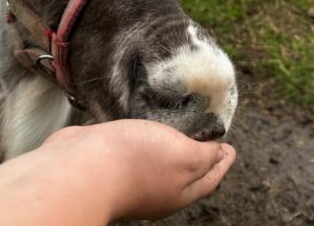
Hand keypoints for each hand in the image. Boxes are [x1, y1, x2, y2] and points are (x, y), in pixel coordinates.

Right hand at [43, 119, 235, 220]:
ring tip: (180, 125)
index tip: (230, 146)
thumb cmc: (137, 163)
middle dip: (199, 155)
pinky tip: (145, 123)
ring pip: (159, 158)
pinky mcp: (112, 158)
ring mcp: (133, 175)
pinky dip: (146, 136)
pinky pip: (136, 146)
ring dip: (171, 143)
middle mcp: (157, 188)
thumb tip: (220, 155)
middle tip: (208, 135)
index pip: (209, 177)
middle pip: (185, 172)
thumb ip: (205, 158)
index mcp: (179, 192)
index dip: (222, 161)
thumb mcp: (184, 158)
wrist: (83, 167)